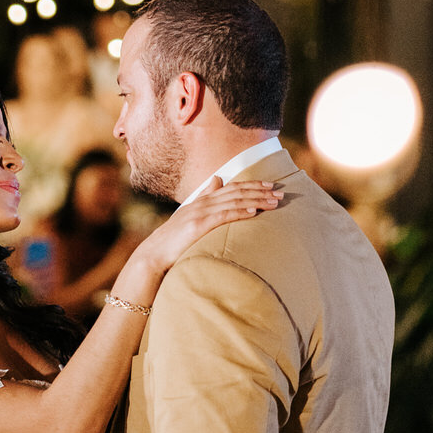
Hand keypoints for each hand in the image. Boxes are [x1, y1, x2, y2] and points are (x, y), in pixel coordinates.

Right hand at [125, 176, 279, 280]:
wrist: (154, 254)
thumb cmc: (173, 240)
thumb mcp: (190, 214)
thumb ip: (205, 197)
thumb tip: (217, 178)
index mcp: (202, 200)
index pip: (231, 188)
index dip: (252, 185)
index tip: (270, 186)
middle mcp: (202, 202)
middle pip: (236, 191)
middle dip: (259, 191)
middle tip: (279, 192)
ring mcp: (199, 213)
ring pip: (233, 202)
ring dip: (256, 201)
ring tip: (273, 203)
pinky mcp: (198, 226)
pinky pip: (223, 216)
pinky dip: (239, 212)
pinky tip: (253, 212)